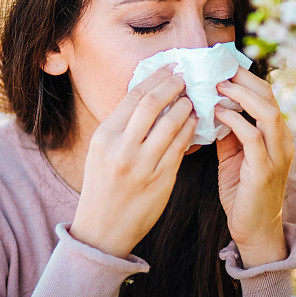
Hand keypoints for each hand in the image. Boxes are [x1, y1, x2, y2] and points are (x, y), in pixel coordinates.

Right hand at [70, 64, 196, 258]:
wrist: (102, 229)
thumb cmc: (103, 185)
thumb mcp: (101, 151)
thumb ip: (122, 125)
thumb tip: (149, 93)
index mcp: (105, 137)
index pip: (133, 97)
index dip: (155, 78)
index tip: (170, 67)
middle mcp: (122, 149)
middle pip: (152, 104)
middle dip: (172, 86)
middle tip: (184, 77)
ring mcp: (143, 166)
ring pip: (172, 124)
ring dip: (185, 107)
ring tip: (191, 100)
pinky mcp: (162, 180)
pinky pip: (181, 147)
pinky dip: (190, 130)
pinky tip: (194, 122)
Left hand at [214, 66, 295, 267]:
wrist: (254, 231)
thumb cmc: (243, 192)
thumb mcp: (234, 156)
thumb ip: (229, 132)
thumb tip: (211, 106)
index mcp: (277, 135)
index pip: (267, 95)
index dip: (246, 78)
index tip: (222, 65)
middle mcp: (283, 141)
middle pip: (269, 97)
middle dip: (244, 79)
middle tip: (218, 70)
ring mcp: (277, 155)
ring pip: (267, 112)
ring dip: (241, 96)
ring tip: (218, 87)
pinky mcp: (265, 170)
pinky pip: (252, 137)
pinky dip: (235, 121)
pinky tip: (218, 114)